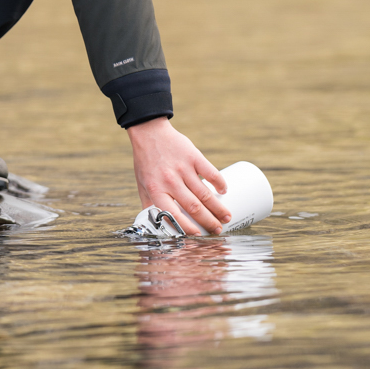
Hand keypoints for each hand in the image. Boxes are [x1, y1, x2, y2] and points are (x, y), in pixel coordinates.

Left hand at [126, 116, 229, 235]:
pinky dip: (219, 182)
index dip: (187, 228)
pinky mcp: (193, 156)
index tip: (199, 236)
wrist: (149, 133)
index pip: (173, 215)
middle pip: (194, 207)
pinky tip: (225, 190)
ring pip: (204, 193)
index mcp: (156, 190)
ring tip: (227, 216)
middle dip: (209, 222)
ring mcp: (183, 168)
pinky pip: (210, 172)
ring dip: (218, 207)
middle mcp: (170, 181)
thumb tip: (156, 226)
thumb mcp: (142, 185)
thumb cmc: (145, 162)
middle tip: (219, 230)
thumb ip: (149, 204)